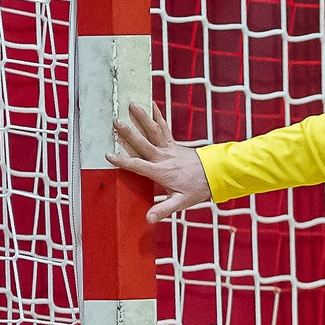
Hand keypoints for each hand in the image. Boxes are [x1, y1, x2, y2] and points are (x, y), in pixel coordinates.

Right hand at [105, 101, 211, 222]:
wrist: (216, 174)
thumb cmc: (197, 189)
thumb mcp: (181, 202)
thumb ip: (163, 209)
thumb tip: (148, 219)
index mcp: (161, 172)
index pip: (138, 166)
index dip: (123, 161)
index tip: (108, 155)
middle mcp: (163, 157)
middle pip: (143, 144)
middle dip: (129, 133)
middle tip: (115, 122)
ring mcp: (169, 148)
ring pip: (154, 131)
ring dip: (143, 118)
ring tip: (132, 104)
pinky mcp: (174, 143)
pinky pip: (164, 127)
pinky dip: (157, 116)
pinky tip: (151, 104)